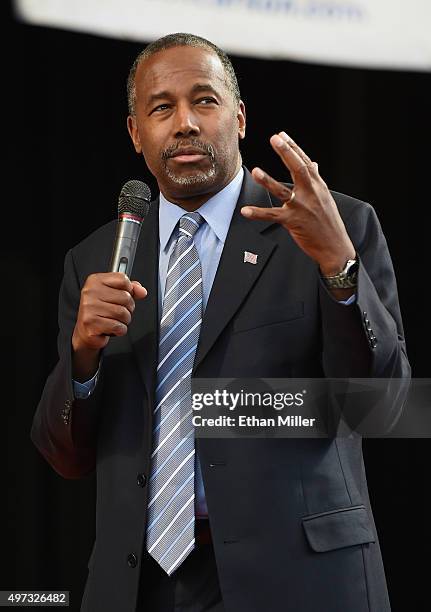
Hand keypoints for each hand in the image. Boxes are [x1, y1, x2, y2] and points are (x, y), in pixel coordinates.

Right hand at [72, 273, 146, 379]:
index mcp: (95, 281)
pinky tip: (111, 328)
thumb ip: (130, 290)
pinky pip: (118, 326)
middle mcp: (90, 292)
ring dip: (124, 320)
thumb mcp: (115, 295)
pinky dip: (119, 330)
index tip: (122, 296)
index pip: (123, 279)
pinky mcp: (91, 323)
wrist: (86, 331)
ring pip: (123, 313)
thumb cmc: (101, 311)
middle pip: (125, 297)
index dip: (129, 290)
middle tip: (117, 312)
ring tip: (114, 320)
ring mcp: (89, 307)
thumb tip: (142, 291)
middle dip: (128, 308)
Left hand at [241, 131, 355, 274]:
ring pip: (283, 191)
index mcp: (318, 186)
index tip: (281, 135)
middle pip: (299, 169)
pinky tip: (245, 211)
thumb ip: (317, 180)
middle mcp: (311, 193)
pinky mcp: (293, 222)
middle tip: (275, 138)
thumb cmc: (329, 222)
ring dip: (268, 181)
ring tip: (255, 171)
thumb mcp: (326, 198)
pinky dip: (258, 214)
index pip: (305, 162)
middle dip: (287, 152)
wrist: (335, 247)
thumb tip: (314, 164)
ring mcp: (302, 207)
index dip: (293, 147)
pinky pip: (272, 216)